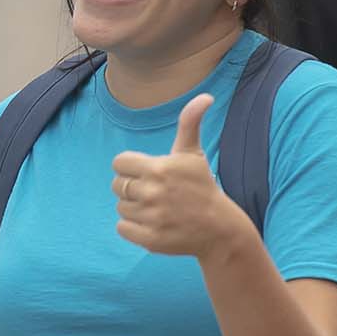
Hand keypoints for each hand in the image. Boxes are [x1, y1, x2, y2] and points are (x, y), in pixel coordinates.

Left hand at [110, 94, 253, 263]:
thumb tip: (205, 96)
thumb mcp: (193, 154)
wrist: (219, 228)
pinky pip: (122, 228)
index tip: (147, 173)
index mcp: (159, 168)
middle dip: (133, 187)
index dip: (130, 167)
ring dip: (134, 208)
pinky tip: (153, 223)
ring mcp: (151, 217)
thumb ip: (190, 122)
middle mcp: (152, 192)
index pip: (119, 163)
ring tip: (157, 208)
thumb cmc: (202, 186)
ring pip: (121, 207)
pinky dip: (133, 227)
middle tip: (154, 192)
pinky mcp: (150, 239)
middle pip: (117, 185)